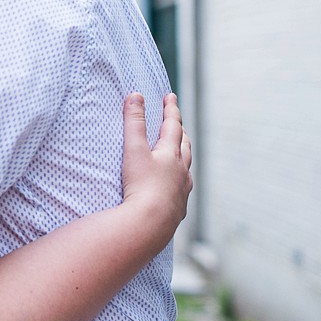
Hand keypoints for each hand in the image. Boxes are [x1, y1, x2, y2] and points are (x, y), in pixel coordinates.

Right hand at [120, 93, 193, 239]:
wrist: (149, 225)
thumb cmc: (141, 187)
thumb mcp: (134, 150)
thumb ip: (134, 122)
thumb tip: (136, 95)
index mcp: (171, 154)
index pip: (173, 125)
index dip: (170, 109)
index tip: (170, 96)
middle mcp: (181, 171)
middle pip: (184, 145)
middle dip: (180, 131)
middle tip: (176, 123)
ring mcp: (182, 191)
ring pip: (186, 168)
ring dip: (183, 156)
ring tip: (179, 152)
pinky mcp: (177, 209)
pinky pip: (182, 190)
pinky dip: (179, 181)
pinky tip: (174, 187)